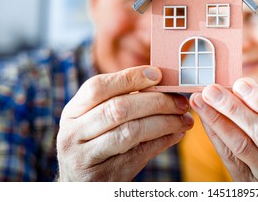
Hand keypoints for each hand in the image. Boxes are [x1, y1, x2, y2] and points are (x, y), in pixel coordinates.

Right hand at [57, 66, 192, 180]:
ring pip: (131, 131)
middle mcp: (73, 133)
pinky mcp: (103, 175)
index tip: (159, 75)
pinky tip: (177, 134)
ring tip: (185, 120)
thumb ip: (121, 100)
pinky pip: (139, 154)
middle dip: (156, 102)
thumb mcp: (95, 119)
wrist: (80, 182)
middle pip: (118, 108)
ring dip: (165, 123)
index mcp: (73, 111)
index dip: (130, 78)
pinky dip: (163, 141)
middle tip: (181, 102)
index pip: (98, 87)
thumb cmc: (95, 142)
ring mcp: (85, 156)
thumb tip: (161, 83)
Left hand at [190, 77, 257, 181]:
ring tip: (200, 100)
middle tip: (211, 90)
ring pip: (241, 145)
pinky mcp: (246, 180)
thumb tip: (239, 84)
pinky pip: (227, 155)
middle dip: (233, 108)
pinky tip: (203, 116)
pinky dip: (214, 133)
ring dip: (217, 119)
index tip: (239, 84)